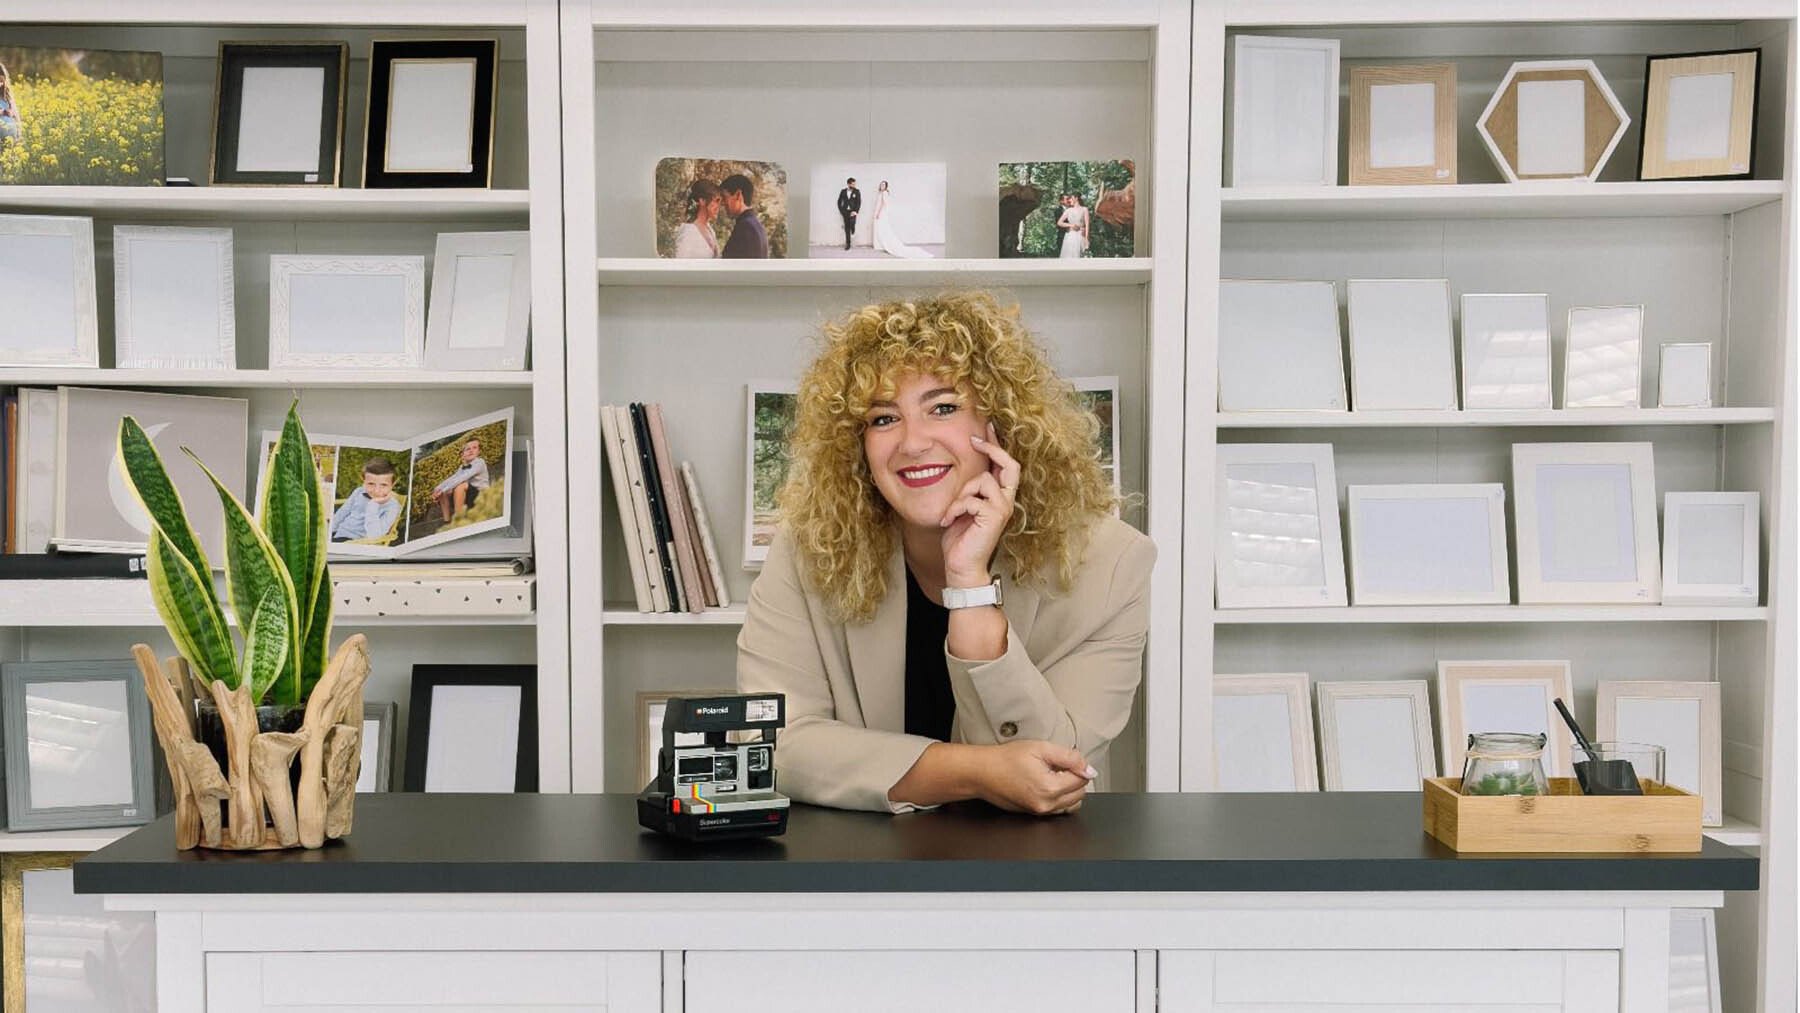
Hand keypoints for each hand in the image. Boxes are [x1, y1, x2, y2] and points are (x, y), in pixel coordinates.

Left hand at [940, 422, 1018, 585]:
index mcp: (999, 497)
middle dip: (993, 449)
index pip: (1005, 465)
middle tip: (975, 439)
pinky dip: (956, 508)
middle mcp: (1006, 501)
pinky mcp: (994, 518)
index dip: (996, 445)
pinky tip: (948, 521)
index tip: (986, 427)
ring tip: (951, 512)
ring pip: (982, 480)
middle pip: (1010, 465)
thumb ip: (967, 490)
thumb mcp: (962, 507)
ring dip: (960, 494)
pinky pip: (972, 499)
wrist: (961, 566)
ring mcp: (1002, 509)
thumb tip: (958, 467)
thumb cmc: (960, 538)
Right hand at [976, 740, 1094, 814]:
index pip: (1082, 780)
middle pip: (1079, 794)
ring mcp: (1039, 812)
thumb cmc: (1005, 759)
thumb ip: (1069, 757)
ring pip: (1071, 805)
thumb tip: (1088, 768)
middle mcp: (1046, 804)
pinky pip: (1057, 810)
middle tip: (1058, 765)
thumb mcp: (1040, 748)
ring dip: (1069, 790)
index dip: (1077, 766)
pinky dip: (1058, 798)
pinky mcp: (1034, 814)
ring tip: (1052, 775)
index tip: (1067, 759)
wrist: (982, 772)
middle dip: (1074, 779)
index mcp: (1050, 788)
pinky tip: (1045, 785)